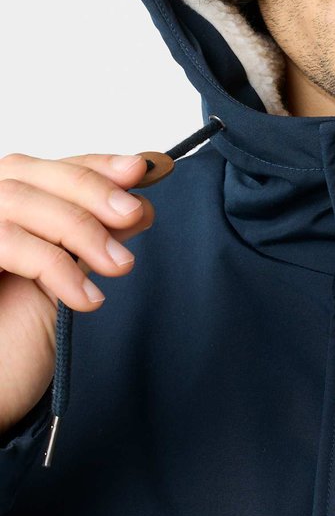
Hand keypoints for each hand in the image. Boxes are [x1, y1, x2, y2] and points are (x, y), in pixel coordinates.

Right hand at [0, 153, 152, 434]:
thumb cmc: (12, 351)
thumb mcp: (63, 285)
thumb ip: (89, 240)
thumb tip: (138, 205)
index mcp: (1, 211)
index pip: (48, 168)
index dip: (94, 164)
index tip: (139, 169)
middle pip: (29, 173)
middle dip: (90, 190)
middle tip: (133, 214)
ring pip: (17, 201)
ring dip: (80, 229)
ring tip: (118, 267)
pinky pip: (8, 243)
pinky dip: (55, 266)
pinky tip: (86, 298)